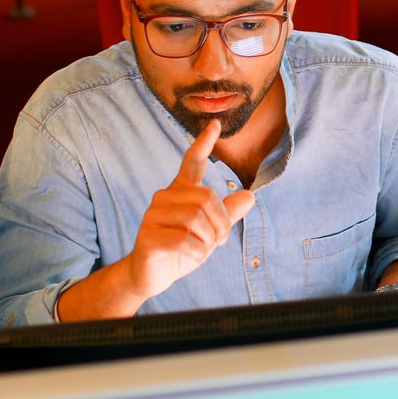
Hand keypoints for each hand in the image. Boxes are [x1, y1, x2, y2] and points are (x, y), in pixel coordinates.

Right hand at [122, 119, 255, 299]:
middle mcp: (165, 196)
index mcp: (181, 191)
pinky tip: (189, 256)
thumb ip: (228, 214)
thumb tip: (250, 196)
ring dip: (208, 240)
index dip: (204, 143)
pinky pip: (184, 239)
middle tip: (218, 241)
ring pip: (196, 219)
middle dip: (221, 223)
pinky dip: (195, 251)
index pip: (192, 161)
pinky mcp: (147, 234)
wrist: (151, 274)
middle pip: (207, 198)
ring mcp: (153, 214)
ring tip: (202, 249)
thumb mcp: (210, 231)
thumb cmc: (181, 248)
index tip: (215, 124)